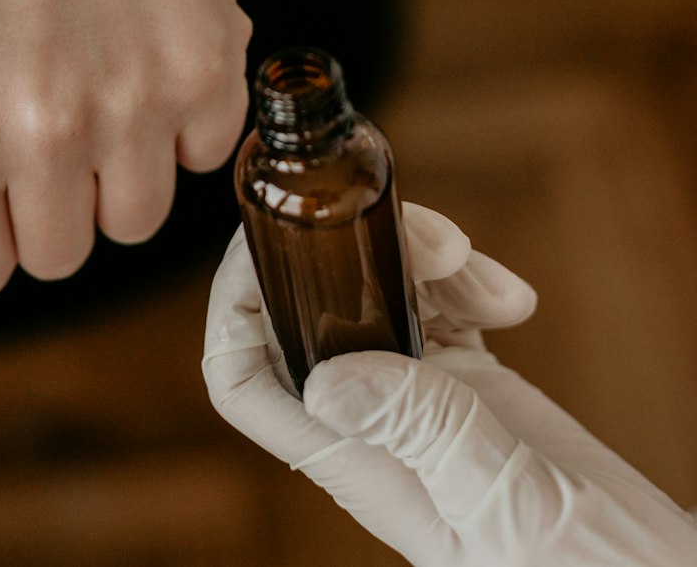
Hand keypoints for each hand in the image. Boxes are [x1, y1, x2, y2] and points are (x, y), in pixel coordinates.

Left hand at [0, 0, 250, 327]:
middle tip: (54, 105)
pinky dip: (185, 116)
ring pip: (138, 218)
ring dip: (124, 164)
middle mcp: (46, 126)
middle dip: (55, 197)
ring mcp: (136, 99)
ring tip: (106, 74)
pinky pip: (203, 154)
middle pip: (64, 254)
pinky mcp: (209, 68)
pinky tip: (154, 45)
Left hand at [203, 213, 696, 565]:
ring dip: (419, 259)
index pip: (247, 378)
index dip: (236, 304)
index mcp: (361, 464)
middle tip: (428, 238)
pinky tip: (511, 298)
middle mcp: (379, 429)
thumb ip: (427, 437)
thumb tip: (327, 376)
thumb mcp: (507, 508)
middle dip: (346, 251)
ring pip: (379, 298)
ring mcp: (426, 405)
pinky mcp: (477, 391)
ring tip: (478, 266)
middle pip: (311, 313)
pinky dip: (467, 283)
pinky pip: (441, 310)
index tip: (274, 238)